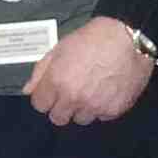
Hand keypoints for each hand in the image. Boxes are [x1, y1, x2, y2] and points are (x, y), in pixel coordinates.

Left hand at [25, 15, 152, 124]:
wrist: (129, 38)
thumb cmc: (94, 38)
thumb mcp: (60, 48)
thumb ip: (41, 71)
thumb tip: (28, 90)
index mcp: (57, 81)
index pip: (40, 105)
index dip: (45, 97)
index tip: (52, 91)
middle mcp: (74, 98)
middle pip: (58, 118)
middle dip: (61, 107)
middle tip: (72, 92)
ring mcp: (94, 106)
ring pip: (80, 119)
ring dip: (82, 109)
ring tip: (92, 90)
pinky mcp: (113, 110)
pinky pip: (101, 116)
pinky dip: (102, 107)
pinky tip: (106, 91)